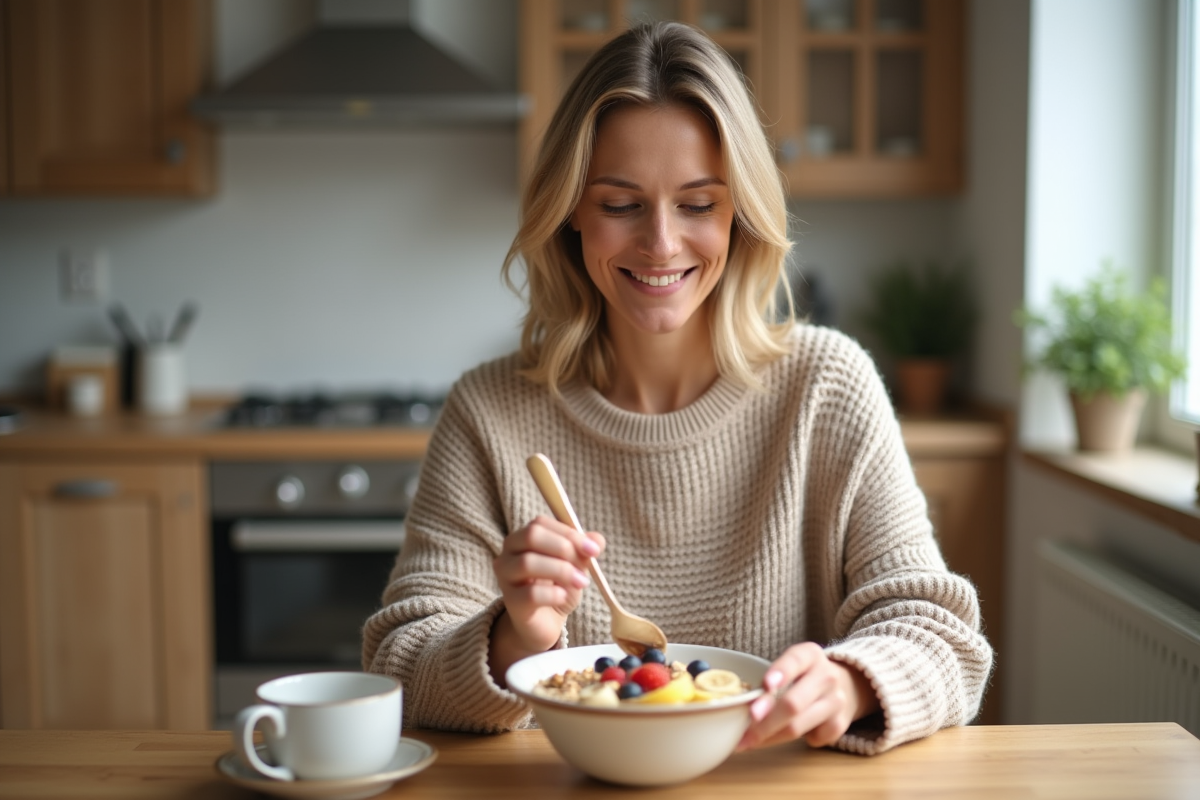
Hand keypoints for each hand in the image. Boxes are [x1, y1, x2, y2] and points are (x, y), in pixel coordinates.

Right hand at [489, 515, 604, 674]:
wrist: (545, 624)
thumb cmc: (557, 589)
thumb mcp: (575, 566)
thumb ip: (584, 551)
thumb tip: (597, 540)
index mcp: (522, 538)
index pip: (540, 523)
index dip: (569, 533)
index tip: (594, 549)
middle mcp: (508, 553)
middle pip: (531, 536)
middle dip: (563, 547)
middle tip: (585, 566)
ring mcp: (505, 578)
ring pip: (527, 562)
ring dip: (561, 570)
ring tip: (580, 583)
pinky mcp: (511, 602)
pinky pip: (530, 593)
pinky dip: (552, 594)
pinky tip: (563, 597)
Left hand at [736, 642, 878, 750]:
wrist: (846, 686)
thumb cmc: (805, 676)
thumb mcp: (792, 666)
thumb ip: (773, 680)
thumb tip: (741, 705)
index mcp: (810, 654)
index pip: (794, 661)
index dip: (780, 672)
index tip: (766, 685)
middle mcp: (827, 676)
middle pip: (793, 703)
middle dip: (765, 720)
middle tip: (743, 733)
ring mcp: (836, 701)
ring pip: (797, 726)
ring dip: (769, 737)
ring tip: (748, 742)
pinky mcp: (840, 724)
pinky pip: (810, 739)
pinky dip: (791, 741)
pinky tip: (780, 737)